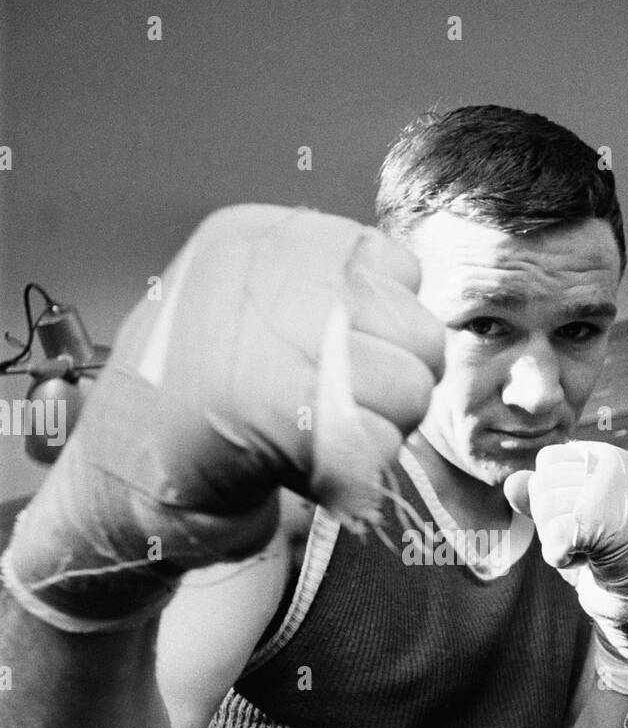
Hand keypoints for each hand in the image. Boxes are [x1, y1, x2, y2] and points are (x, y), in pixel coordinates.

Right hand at [4, 206, 443, 629]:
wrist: (113, 486)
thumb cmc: (190, 410)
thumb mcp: (248, 319)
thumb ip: (321, 300)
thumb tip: (407, 310)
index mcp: (255, 241)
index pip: (392, 266)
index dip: (389, 330)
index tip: (351, 366)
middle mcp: (265, 276)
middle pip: (413, 330)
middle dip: (397, 387)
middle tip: (348, 418)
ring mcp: (269, 340)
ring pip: (407, 386)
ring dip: (382, 432)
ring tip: (326, 443)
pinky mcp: (277, 414)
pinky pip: (377, 442)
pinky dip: (358, 474)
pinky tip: (308, 473)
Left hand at [505, 441, 627, 686]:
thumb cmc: (606, 553)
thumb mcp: (570, 518)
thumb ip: (541, 496)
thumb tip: (510, 483)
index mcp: (611, 457)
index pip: (548, 459)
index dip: (548, 493)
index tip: (577, 516)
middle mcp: (616, 469)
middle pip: (543, 484)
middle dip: (550, 519)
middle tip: (584, 538)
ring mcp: (614, 496)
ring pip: (545, 510)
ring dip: (556, 541)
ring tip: (589, 549)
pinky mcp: (607, 527)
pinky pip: (553, 537)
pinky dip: (560, 558)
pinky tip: (586, 562)